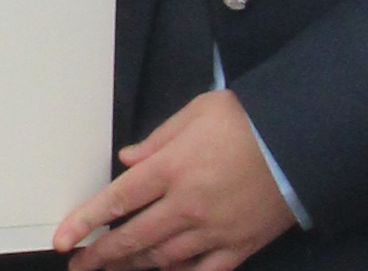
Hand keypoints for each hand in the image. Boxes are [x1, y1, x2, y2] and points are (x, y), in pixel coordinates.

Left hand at [53, 90, 296, 270]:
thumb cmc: (249, 120)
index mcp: (172, 169)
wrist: (303, 140)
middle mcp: (187, 205)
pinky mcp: (240, 245)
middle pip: (134, 238)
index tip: (64, 240)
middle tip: (80, 265)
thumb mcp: (196, 113)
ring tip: (113, 270)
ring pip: (163, 258)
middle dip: (102, 255)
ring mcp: (214, 230)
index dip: (86, 222)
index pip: (117, 200)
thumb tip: (127, 161)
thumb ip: (157, 140)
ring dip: (134, 266)